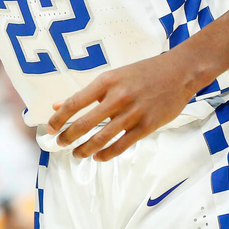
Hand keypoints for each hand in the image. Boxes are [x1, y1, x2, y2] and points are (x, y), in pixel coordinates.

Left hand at [45, 54, 199, 160]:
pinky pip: (122, 145)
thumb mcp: (113, 76)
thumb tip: (58, 105)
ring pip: (101, 138)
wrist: (179, 72)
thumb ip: (86, 93)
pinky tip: (98, 157)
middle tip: (60, 144)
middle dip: (68, 137)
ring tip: (77, 154)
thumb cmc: (143, 73)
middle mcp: (117, 97)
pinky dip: (107, 153)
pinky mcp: (147, 126)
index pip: (74, 103)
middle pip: (84, 123)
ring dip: (85, 149)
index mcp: (106, 82)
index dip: (59, 118)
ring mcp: (133, 113)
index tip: (50, 128)